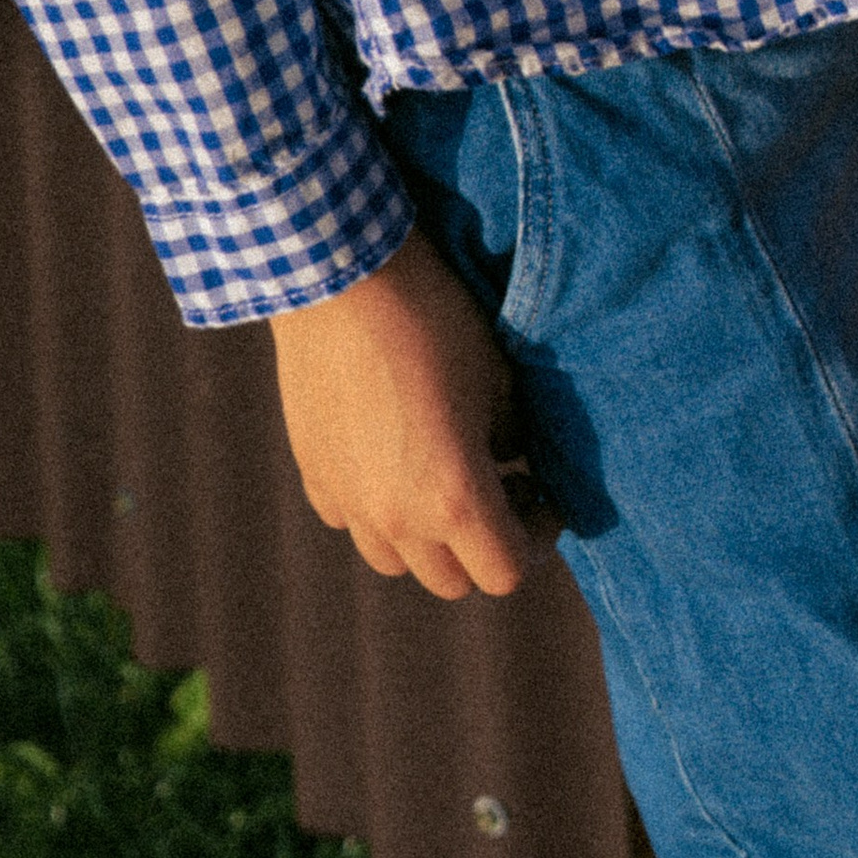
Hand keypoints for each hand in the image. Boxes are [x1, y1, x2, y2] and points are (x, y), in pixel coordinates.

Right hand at [272, 231, 542, 602]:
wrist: (341, 277)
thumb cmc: (436, 320)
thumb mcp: (499, 379)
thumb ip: (512, 439)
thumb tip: (513, 460)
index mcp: (454, 499)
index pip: (505, 572)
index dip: (537, 539)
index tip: (544, 496)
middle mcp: (396, 518)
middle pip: (452, 581)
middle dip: (485, 543)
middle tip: (505, 484)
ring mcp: (348, 500)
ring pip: (395, 560)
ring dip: (428, 536)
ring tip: (444, 475)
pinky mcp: (314, 472)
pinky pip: (351, 519)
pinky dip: (378, 507)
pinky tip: (392, 455)